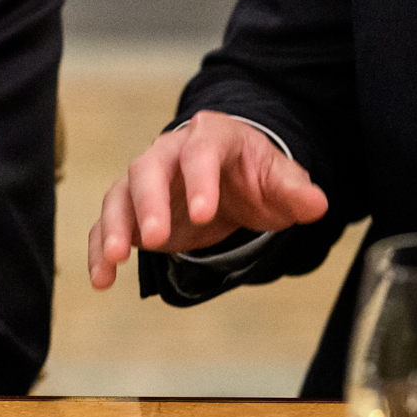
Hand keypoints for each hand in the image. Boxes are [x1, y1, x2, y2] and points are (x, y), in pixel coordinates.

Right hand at [86, 111, 329, 289]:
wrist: (228, 177)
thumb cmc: (253, 175)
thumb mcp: (279, 180)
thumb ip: (294, 191)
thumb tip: (316, 203)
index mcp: (210, 137)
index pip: (201, 151)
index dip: (200, 180)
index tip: (204, 214)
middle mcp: (169, 153)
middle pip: (148, 168)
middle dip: (149, 203)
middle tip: (155, 239)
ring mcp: (145, 180)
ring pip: (120, 195)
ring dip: (114, 226)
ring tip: (114, 259)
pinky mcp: (131, 209)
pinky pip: (108, 224)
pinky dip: (99, 248)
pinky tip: (101, 279)